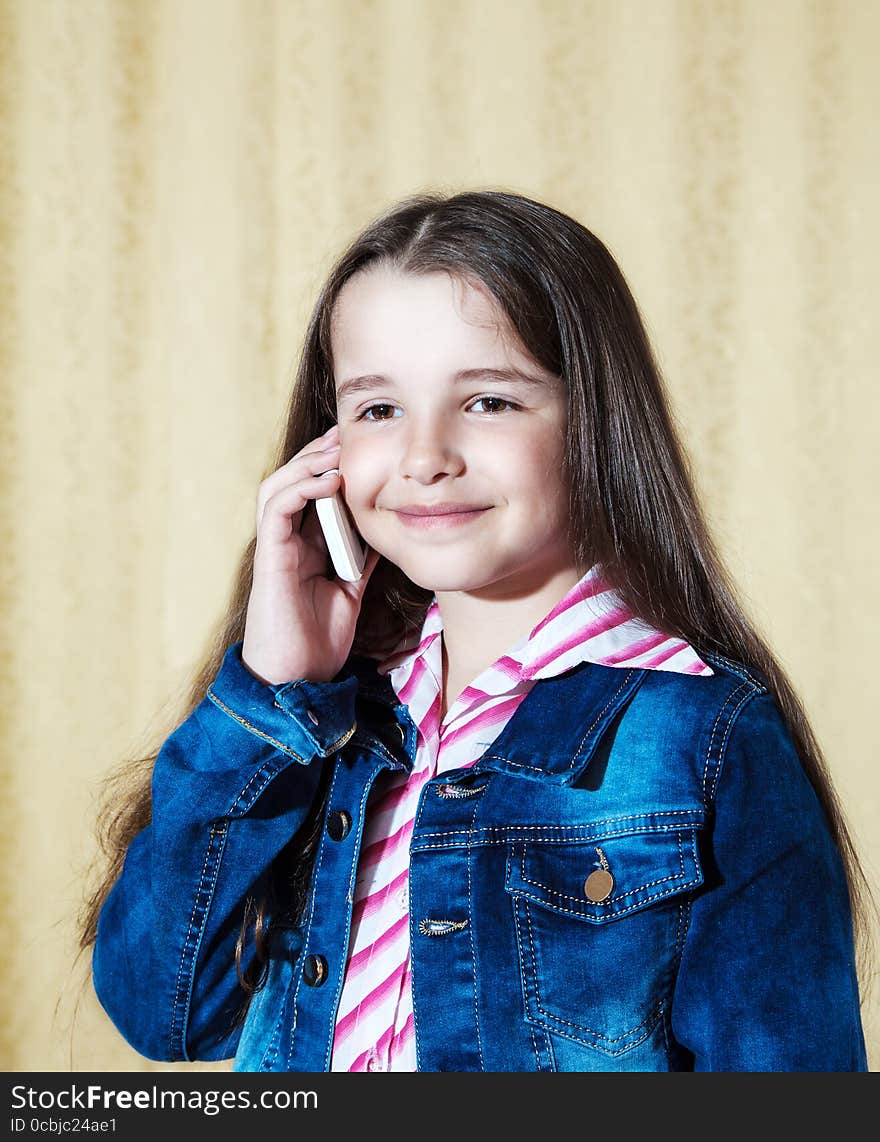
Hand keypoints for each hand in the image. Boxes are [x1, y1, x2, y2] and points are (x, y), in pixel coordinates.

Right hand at [241, 424, 380, 684]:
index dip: (332, 465)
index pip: (313, 492)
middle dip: (321, 454)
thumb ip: (362, 558)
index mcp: (304, 546)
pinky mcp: (269, 556)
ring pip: (280, 486)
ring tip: (338, 449)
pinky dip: (300, 488)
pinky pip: (277, 508)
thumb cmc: (319, 640)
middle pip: (294, 481)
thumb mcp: (352, 589)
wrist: (298, 678)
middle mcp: (286, 541)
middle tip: (349, 432)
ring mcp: (275, 547)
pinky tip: (329, 481)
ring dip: (308, 463)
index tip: (362, 446)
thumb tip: (387, 529)